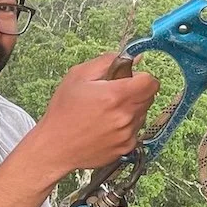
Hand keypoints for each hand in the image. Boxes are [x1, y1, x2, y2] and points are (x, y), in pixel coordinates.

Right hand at [32, 53, 160, 174]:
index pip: (151, 82)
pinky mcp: (126, 148)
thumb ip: (108, 62)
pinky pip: (135, 131)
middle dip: (135, 92)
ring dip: (130, 110)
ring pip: (143, 114)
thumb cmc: (63, 112)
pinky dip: (125, 127)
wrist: (55, 147)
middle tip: (113, 95)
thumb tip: (133, 58)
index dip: (141, 77)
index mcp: (116, 95)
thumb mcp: (78, 75)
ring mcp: (127, 134)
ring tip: (106, 113)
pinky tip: (106, 127)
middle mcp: (125, 116)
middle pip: (149, 97)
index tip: (129, 79)